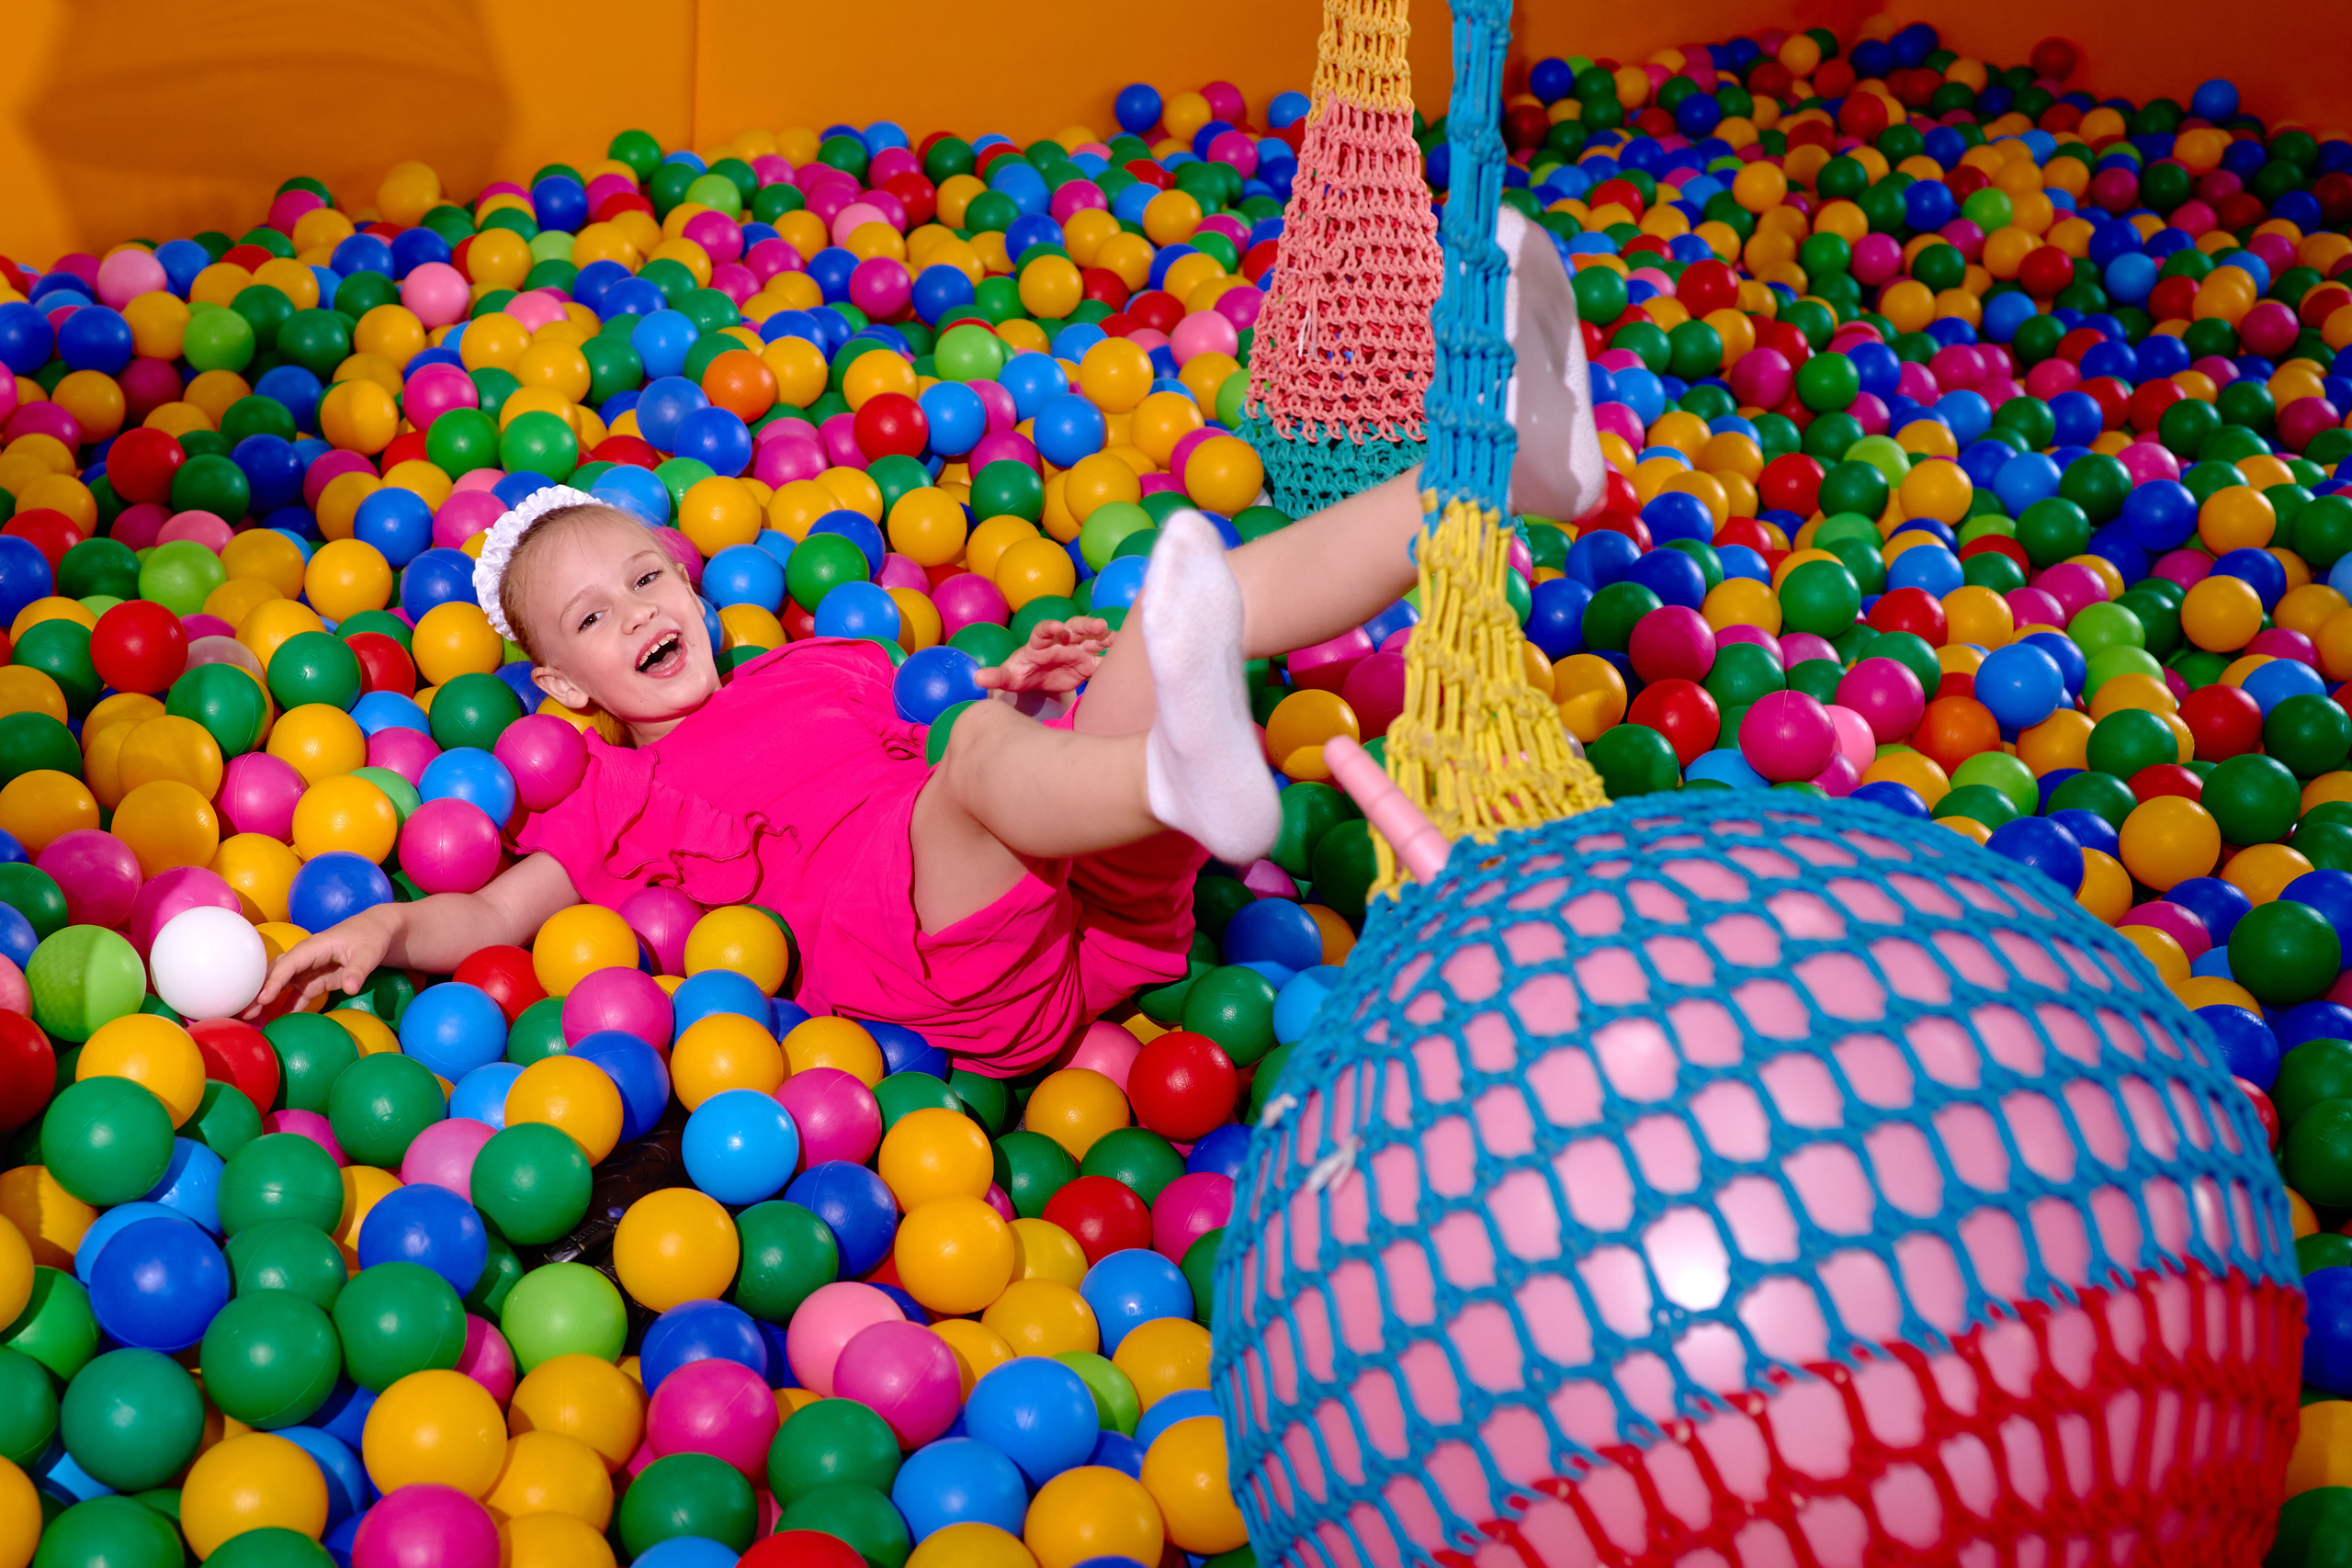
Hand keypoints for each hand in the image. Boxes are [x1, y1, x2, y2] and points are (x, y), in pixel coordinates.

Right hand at [245, 907, 394, 1019]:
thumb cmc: (370, 938)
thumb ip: (358, 970)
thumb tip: (350, 988)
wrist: (376, 932)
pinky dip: (285, 1007)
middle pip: (276, 973)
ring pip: (281, 984)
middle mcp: (305, 957)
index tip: (262, 998)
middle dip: (258, 990)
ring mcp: (307, 969)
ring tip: (249, 1019)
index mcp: (314, 947)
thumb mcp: (368, 953)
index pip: (289, 964)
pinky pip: (296, 995)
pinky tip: (275, 1022)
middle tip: (243, 1012)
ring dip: (266, 1000)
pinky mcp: (314, 980)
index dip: (275, 981)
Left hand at [976, 617, 1113, 697]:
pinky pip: (1102, 657)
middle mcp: (1061, 642)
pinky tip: (1127, 653)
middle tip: (1099, 625)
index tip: (1057, 628)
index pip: (1044, 631)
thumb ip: (996, 676)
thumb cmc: (1020, 675)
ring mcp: (1077, 650)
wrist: (1035, 681)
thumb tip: (977, 677)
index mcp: (1039, 643)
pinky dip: (1113, 655)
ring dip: (1104, 636)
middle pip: (1074, 628)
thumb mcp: (1007, 678)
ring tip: (1117, 637)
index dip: (1051, 627)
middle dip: (1086, 625)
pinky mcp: (1088, 663)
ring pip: (1093, 638)